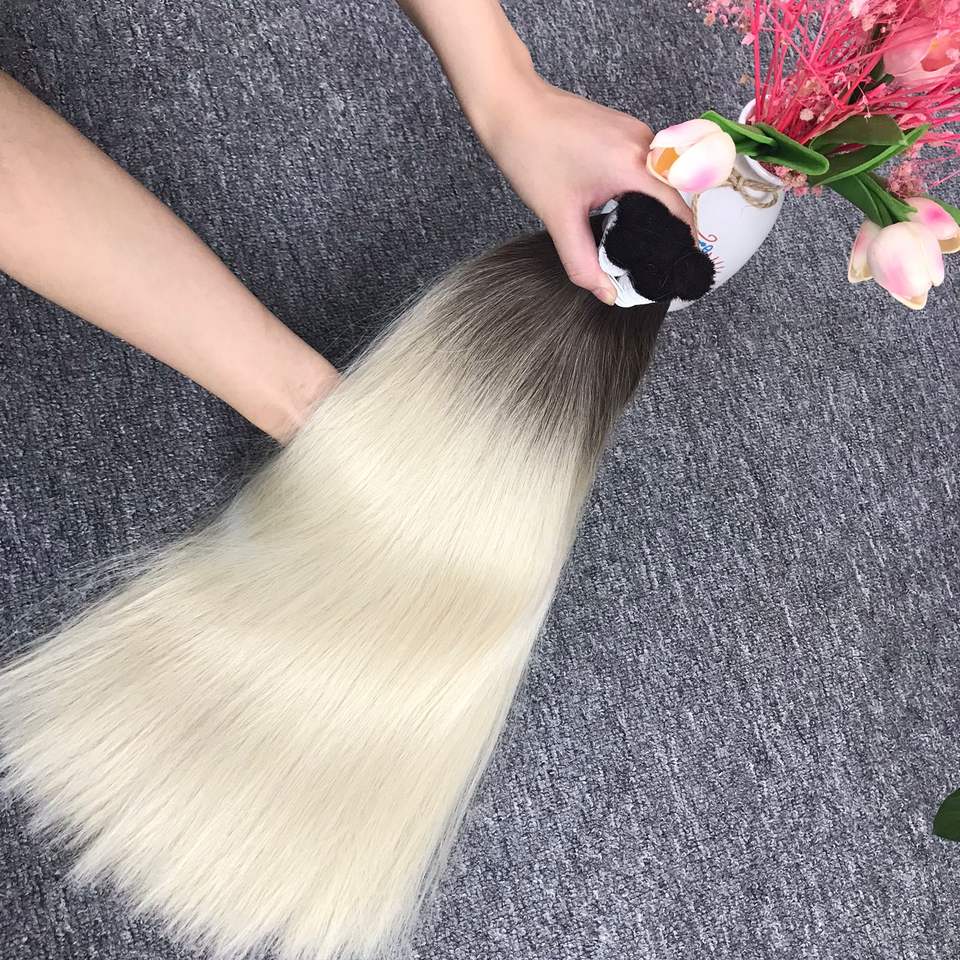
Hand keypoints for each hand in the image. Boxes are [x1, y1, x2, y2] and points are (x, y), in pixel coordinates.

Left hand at [474, 76, 694, 303]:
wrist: (511, 106)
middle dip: (664, 229)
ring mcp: (635, 132)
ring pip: (657, 181)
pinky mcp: (623, 129)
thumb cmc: (532, 153)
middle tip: (648, 259)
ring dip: (648, 208)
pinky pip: (643, 166)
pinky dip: (636, 190)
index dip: (682, 241)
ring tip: (630, 237)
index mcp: (635, 165)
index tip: (675, 266)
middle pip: (672, 196)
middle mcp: (644, 143)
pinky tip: (614, 207)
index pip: (679, 210)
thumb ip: (583, 262)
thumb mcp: (559, 218)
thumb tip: (607, 294)